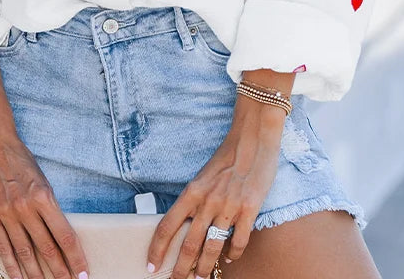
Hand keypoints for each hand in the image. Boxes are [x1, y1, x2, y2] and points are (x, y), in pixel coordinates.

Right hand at [0, 125, 89, 278]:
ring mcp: (7, 213)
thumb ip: (49, 207)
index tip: (84, 272)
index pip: (65, 235)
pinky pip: (3, 248)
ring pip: (25, 253)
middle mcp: (26, 207)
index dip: (76, 257)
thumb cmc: (19, 160)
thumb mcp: (42, 180)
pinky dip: (12, 267)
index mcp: (44, 196)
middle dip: (61, 272)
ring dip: (37, 275)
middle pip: (47, 248)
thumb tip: (59, 236)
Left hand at [145, 102, 285, 277]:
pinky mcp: (250, 210)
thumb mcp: (203, 176)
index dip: (157, 249)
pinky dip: (232, 254)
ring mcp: (229, 207)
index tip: (151, 266)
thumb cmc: (227, 156)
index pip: (167, 226)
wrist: (252, 138)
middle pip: (189, 245)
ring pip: (212, 248)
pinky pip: (238, 241)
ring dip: (205, 268)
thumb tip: (187, 226)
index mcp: (192, 191)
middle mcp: (207, 201)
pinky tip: (228, 258)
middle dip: (181, 269)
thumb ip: (195, 199)